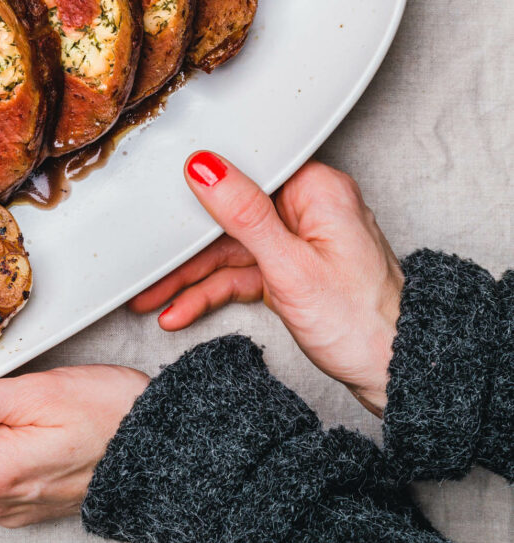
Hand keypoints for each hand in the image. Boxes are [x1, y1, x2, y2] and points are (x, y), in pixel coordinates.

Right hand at [130, 153, 402, 414]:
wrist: (397, 375)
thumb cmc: (364, 324)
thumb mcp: (292, 267)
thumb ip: (244, 214)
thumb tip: (206, 167)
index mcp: (317, 192)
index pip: (245, 172)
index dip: (198, 184)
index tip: (157, 197)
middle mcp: (307, 211)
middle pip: (228, 216)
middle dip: (183, 247)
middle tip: (145, 262)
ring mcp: (297, 243)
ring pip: (227, 250)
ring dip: (188, 277)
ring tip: (150, 297)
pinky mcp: (289, 272)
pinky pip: (239, 274)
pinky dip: (210, 292)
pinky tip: (180, 310)